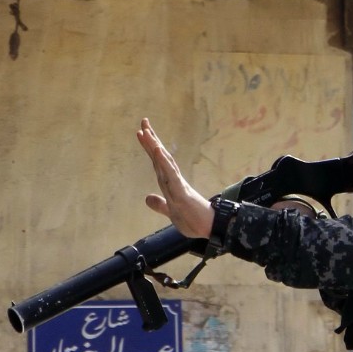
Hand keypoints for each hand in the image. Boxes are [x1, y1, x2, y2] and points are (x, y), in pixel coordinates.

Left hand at [136, 118, 213, 238]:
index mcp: (171, 184)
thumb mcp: (171, 213)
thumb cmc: (194, 220)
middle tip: (143, 121)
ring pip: (164, 163)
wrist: (210, 229)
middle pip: (160, 157)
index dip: (150, 148)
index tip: (142, 132)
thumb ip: (160, 205)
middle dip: (151, 140)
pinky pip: (170, 175)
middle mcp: (174, 181)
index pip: (158, 163)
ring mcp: (178, 185)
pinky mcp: (181, 193)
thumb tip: (147, 198)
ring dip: (155, 147)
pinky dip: (163, 162)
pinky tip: (157, 151)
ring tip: (146, 131)